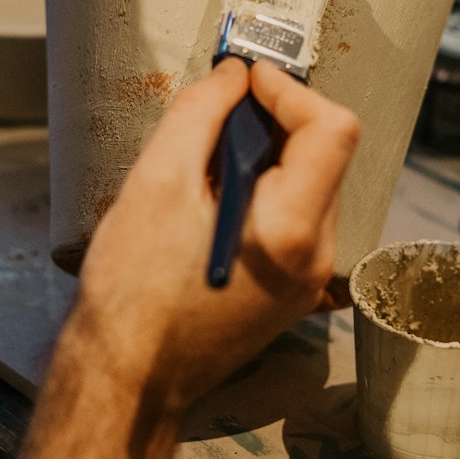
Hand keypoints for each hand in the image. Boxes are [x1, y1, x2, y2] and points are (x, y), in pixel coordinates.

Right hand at [69, 58, 359, 414]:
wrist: (126, 381)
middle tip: (221, 115)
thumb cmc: (131, 292)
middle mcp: (317, 259)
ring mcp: (310, 283)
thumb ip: (202, 114)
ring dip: (271, 157)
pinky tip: (216, 202)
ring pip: (313, 186)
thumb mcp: (156, 183)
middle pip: (326, 155)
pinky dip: (268, 193)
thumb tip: (233, 77)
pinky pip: (298, 221)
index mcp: (292, 231)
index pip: (332, 129)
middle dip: (278, 122)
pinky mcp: (293, 295)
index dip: (289, 91)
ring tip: (210, 163)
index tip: (246, 81)